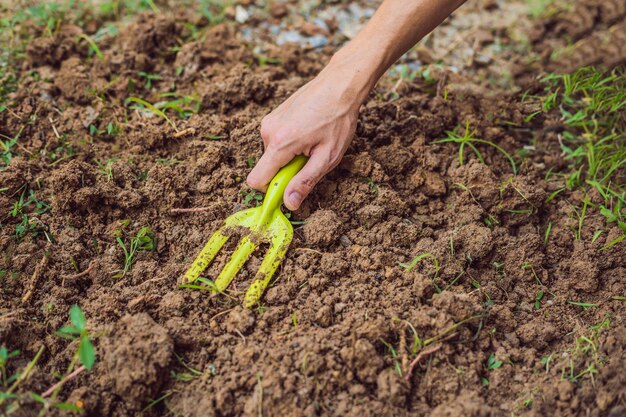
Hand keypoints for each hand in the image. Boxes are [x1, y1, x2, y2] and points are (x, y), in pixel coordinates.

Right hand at [246, 61, 366, 210]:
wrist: (341, 83)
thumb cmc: (338, 119)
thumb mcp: (327, 157)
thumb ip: (305, 182)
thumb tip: (289, 203)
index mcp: (280, 143)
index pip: (256, 180)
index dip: (271, 191)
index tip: (288, 190)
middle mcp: (268, 131)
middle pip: (268, 167)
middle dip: (287, 170)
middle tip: (312, 157)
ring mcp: (269, 121)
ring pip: (273, 154)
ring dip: (290, 156)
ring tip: (313, 141)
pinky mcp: (273, 115)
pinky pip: (276, 141)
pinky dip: (289, 143)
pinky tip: (308, 132)